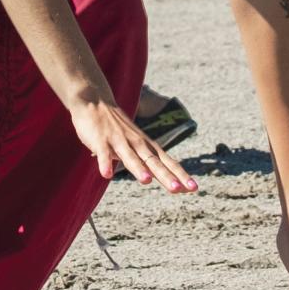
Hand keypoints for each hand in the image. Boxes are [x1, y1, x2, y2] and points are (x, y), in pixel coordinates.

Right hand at [68, 98, 197, 191]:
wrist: (94, 100)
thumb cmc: (115, 125)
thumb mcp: (133, 141)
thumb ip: (142, 160)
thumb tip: (153, 177)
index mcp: (146, 145)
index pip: (167, 162)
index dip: (180, 175)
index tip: (194, 188)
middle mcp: (136, 143)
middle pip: (153, 162)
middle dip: (166, 176)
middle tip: (178, 189)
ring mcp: (118, 140)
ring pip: (130, 157)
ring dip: (138, 169)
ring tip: (147, 181)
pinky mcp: (100, 140)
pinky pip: (103, 153)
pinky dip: (105, 163)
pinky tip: (106, 175)